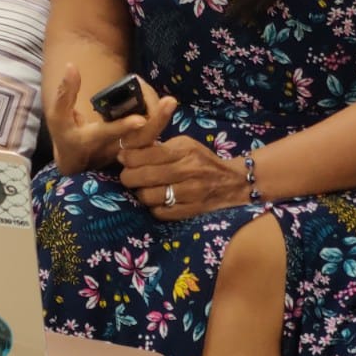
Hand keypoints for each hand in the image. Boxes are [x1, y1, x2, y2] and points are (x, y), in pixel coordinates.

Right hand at [44, 62, 151, 174]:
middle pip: (142, 139)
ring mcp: (129, 149)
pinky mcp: (138, 146)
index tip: (139, 120)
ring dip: (160, 115)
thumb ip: (65, 93)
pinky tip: (158, 101)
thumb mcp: (58, 116)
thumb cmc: (66, 135)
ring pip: (151, 135)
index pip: (108, 133)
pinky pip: (153, 131)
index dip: (123, 127)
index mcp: (92, 140)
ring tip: (160, 95)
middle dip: (158, 121)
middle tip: (170, 101)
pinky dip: (157, 115)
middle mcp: (115, 148)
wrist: (77, 162)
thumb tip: (72, 66)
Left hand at [118, 135, 246, 220]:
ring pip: (148, 196)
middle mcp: (187, 171)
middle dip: (128, 176)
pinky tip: (157, 199)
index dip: (128, 157)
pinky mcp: (190, 211)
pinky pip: (159, 212)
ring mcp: (190, 194)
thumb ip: (157, 146)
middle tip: (128, 175)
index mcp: (184, 151)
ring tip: (143, 187)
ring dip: (140, 192)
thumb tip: (126, 150)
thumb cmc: (201, 159)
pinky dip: (153, 206)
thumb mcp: (183, 144)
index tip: (122, 157)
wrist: (233, 182)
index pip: (147, 154)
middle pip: (143, 176)